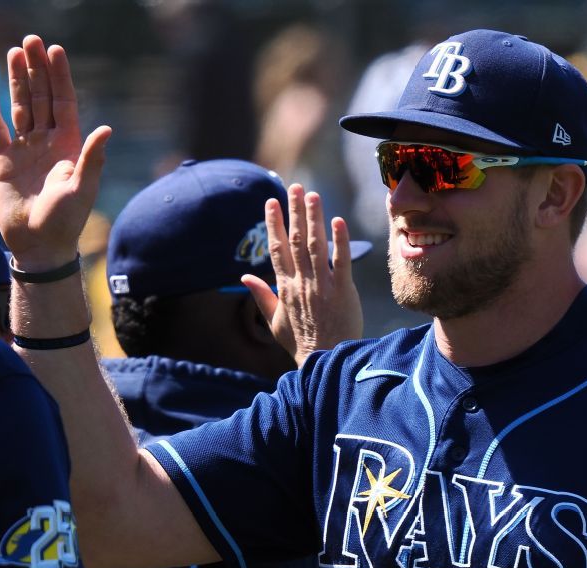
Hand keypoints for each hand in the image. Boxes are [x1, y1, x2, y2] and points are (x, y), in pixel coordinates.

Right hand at [0, 35, 109, 268]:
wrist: (39, 244)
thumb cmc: (66, 220)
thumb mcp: (83, 188)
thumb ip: (93, 158)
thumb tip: (106, 128)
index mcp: (71, 145)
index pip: (65, 102)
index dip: (60, 77)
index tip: (56, 50)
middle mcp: (49, 142)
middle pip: (41, 97)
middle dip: (37, 70)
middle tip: (31, 40)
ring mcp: (26, 149)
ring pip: (20, 107)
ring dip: (16, 81)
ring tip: (13, 53)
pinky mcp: (4, 160)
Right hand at [243, 184, 362, 366]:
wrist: (325, 360)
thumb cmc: (301, 343)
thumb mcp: (274, 321)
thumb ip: (261, 296)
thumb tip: (243, 278)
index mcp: (284, 287)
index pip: (277, 249)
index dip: (274, 224)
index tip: (272, 202)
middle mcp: (301, 282)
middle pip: (297, 240)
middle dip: (295, 212)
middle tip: (295, 187)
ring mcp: (322, 286)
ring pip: (317, 246)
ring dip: (314, 219)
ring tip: (313, 195)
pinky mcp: (343, 291)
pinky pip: (342, 262)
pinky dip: (340, 241)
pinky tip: (338, 221)